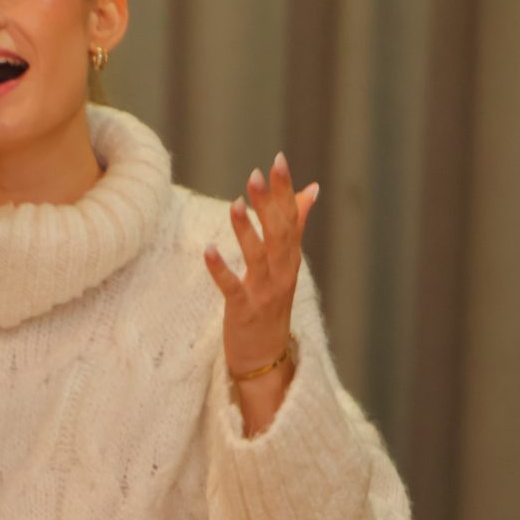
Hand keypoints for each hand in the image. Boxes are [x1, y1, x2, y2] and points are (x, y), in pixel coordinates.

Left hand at [202, 152, 318, 379]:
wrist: (266, 359)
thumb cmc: (273, 305)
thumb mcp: (287, 264)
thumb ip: (296, 225)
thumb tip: (311, 188)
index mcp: (291, 259)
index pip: (291, 218)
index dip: (284, 190)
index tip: (278, 160)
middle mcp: (282, 273)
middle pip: (279, 233)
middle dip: (269, 204)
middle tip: (257, 174)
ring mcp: (264, 293)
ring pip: (259, 257)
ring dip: (246, 231)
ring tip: (234, 203)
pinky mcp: (243, 311)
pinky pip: (232, 288)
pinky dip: (221, 270)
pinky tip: (207, 250)